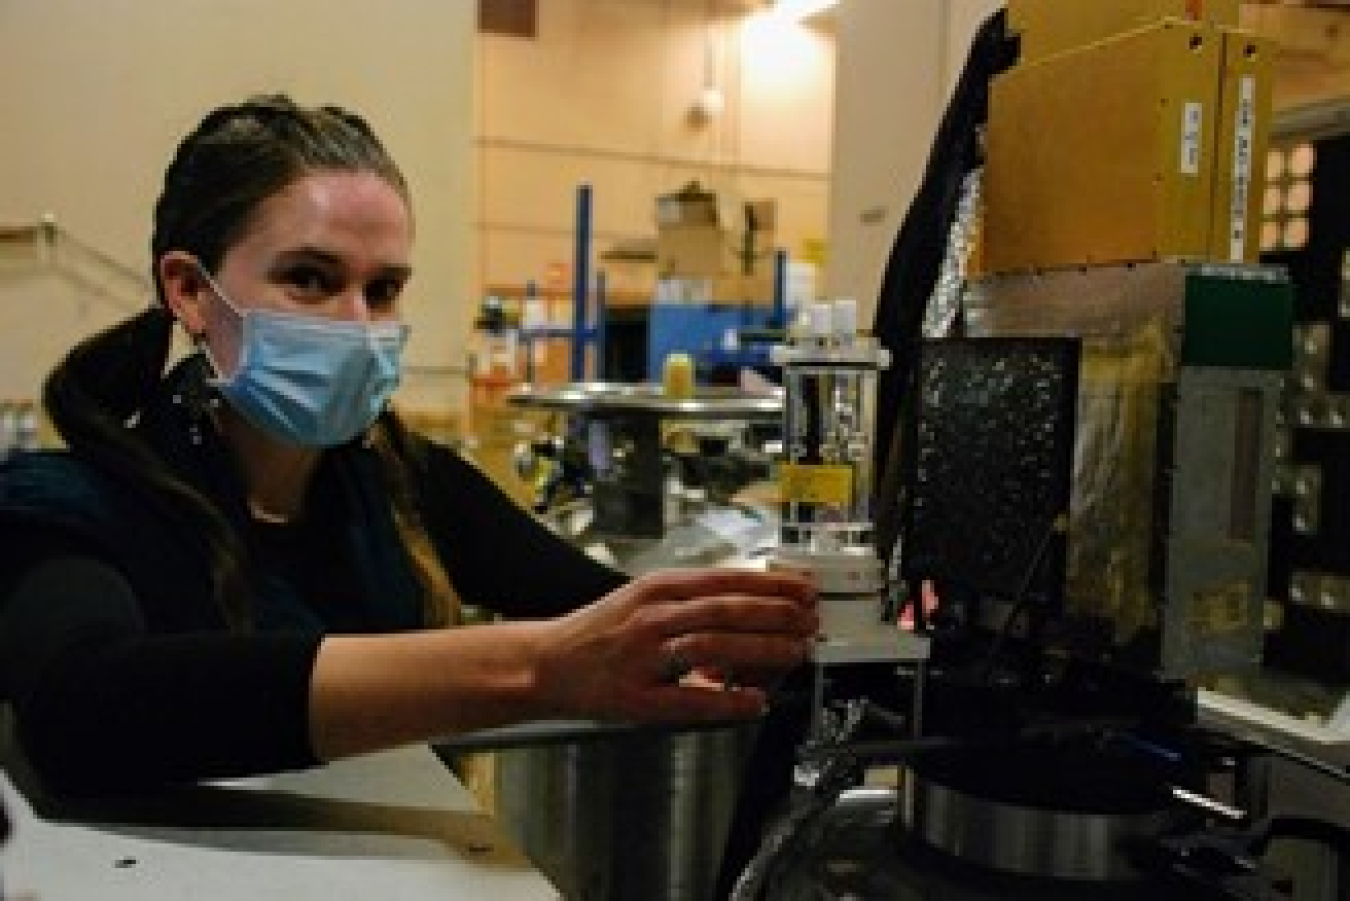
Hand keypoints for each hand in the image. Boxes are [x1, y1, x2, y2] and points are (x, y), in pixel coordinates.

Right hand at [536, 567, 817, 723]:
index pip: (725, 579)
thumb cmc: (599, 633)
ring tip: (794, 652)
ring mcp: (642, 656)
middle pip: (725, 608)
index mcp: (657, 589)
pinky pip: (688, 699)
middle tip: (809, 621)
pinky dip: (726, 700)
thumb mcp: (644, 599)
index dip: (770, 583)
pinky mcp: (635, 697)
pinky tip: (754, 702)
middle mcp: (651, 616)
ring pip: (711, 645)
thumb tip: (748, 602)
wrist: (545, 662)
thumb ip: (691, 600)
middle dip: (775, 613)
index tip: (804, 588)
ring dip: (760, 649)